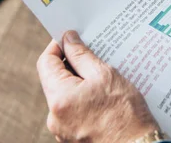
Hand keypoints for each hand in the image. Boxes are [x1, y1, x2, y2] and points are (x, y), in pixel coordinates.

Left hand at [37, 31, 158, 142]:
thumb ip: (81, 55)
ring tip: (102, 73)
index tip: (71, 37)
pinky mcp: (74, 137)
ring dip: (80, 80)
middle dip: (71, 63)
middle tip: (92, 52)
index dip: (57, 45)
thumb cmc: (124, 112)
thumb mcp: (104, 74)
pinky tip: (103, 92)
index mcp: (59, 98)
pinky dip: (84, 96)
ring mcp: (63, 130)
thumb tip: (68, 39)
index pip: (46, 63)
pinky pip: (74, 109)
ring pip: (66, 94)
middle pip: (54, 79)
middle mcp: (55, 117)